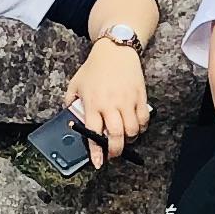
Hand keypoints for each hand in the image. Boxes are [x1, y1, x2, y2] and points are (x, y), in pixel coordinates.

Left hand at [65, 34, 150, 166]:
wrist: (115, 51)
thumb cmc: (94, 68)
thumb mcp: (75, 84)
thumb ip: (71, 102)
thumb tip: (71, 118)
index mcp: (92, 103)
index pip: (93, 133)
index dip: (96, 151)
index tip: (98, 163)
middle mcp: (110, 105)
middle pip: (116, 136)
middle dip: (115, 151)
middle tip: (113, 154)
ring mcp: (126, 101)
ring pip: (131, 130)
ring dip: (129, 140)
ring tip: (125, 139)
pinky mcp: (139, 96)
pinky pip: (143, 119)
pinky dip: (141, 128)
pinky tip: (135, 128)